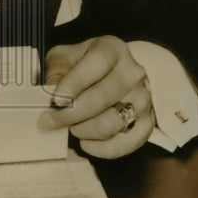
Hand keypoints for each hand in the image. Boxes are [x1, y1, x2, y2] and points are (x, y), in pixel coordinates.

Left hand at [40, 36, 153, 158]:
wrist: (109, 73)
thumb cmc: (81, 65)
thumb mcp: (63, 59)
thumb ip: (55, 72)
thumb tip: (51, 91)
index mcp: (112, 49)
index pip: (98, 62)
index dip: (75, 82)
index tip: (56, 100)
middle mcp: (133, 72)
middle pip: (104, 97)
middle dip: (73, 114)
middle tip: (51, 121)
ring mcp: (143, 97)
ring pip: (114, 122)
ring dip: (86, 130)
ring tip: (71, 128)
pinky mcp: (147, 121)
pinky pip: (129, 142)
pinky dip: (105, 149)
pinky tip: (87, 144)